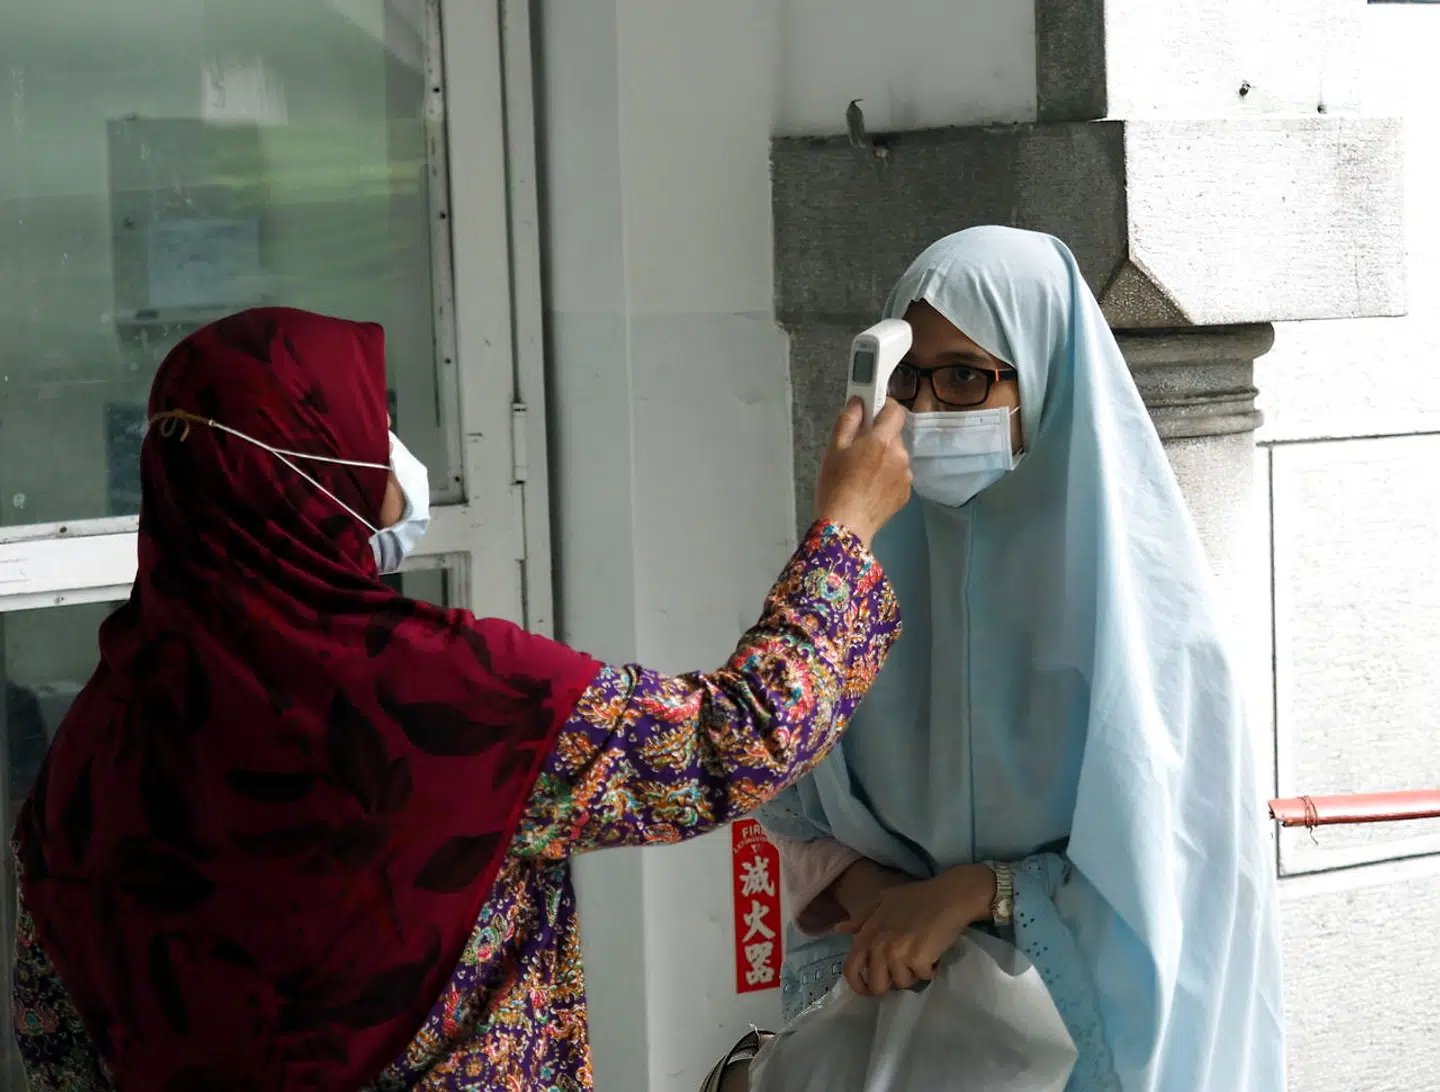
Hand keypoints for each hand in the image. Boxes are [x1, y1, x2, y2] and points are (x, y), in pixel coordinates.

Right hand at [813, 398, 910, 548]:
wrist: (846, 525)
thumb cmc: (835, 486)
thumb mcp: (834, 448)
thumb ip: (848, 420)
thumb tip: (859, 401)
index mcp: (882, 440)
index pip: (895, 410)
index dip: (884, 408)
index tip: (871, 414)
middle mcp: (900, 455)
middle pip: (893, 435)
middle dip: (879, 438)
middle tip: (857, 452)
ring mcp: (906, 475)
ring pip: (896, 456)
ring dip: (884, 458)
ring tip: (862, 474)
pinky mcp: (906, 493)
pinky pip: (898, 475)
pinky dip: (887, 477)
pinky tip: (870, 488)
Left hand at [839, 864, 996, 996]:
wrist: (949, 896)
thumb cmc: (917, 897)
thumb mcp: (883, 901)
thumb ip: (861, 918)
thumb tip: (839, 929)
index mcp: (868, 933)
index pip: (850, 967)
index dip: (857, 984)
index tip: (868, 989)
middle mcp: (879, 945)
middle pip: (877, 985)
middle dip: (892, 984)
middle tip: (905, 970)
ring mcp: (897, 953)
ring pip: (902, 983)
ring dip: (914, 974)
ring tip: (921, 955)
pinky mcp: (918, 959)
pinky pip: (923, 977)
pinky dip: (930, 970)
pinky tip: (934, 954)